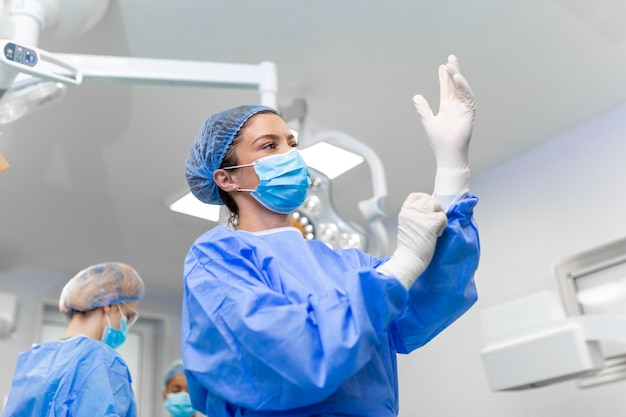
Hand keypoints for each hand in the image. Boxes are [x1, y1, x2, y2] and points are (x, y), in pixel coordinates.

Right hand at [376, 193, 447, 288]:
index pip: (416, 196)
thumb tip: (430, 209)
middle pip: (429, 200)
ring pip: (437, 205)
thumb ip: (415, 215)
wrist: (409, 259)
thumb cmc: (409, 246)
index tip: (428, 207)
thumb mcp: (406, 225)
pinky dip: (443, 225)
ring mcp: (422, 216)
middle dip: (434, 209)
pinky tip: (437, 233)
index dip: (424, 199)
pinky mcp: (431, 223)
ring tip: (435, 227)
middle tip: (434, 221)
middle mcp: (412, 210)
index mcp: (405, 211)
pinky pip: (443, 217)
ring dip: (439, 215)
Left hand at [413, 54, 474, 169]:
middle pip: (455, 85)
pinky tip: (457, 78)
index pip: (446, 88)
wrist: (448, 152)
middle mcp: (456, 106)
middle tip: (451, 58)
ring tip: (451, 65)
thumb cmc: (439, 140)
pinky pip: (467, 96)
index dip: (444, 77)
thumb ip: (423, 108)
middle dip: (453, 71)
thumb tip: (416, 96)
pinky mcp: (469, 111)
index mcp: (447, 107)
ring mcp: (463, 108)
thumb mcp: (428, 121)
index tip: (442, 65)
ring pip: (461, 88)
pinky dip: (463, 86)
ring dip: (457, 76)